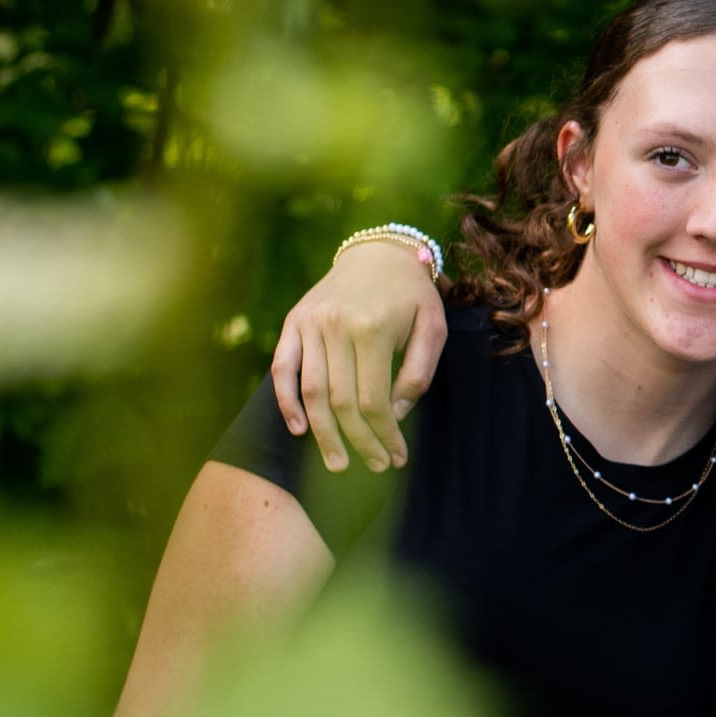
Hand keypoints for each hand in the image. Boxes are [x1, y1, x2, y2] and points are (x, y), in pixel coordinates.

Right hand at [268, 241, 446, 473]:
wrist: (378, 251)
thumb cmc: (412, 294)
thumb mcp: (433, 326)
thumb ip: (419, 372)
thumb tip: (396, 414)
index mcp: (372, 329)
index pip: (373, 400)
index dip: (384, 434)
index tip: (397, 456)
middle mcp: (335, 327)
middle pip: (341, 402)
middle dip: (359, 442)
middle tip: (375, 465)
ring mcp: (310, 324)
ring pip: (311, 392)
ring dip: (323, 434)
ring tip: (338, 463)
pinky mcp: (293, 322)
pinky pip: (282, 368)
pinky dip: (285, 401)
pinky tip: (299, 429)